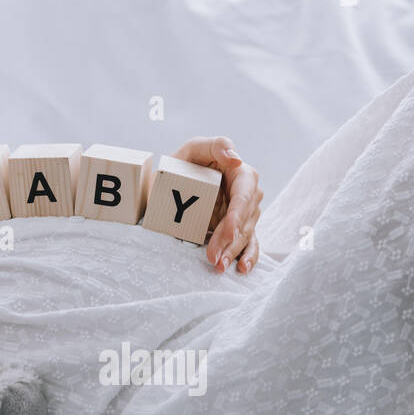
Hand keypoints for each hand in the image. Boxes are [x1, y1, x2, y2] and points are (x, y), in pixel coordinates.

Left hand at [171, 135, 262, 273]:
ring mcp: (243, 212)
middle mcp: (247, 193)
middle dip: (231, 240)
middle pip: (245, 219)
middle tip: (214, 256)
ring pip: (245, 234)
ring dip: (234, 252)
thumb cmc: (183, 163)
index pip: (245, 194)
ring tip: (219, 266)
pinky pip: (248, 243)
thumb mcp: (194, 148)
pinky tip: (241, 268)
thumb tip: (236, 159)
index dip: (238, 214)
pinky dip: (247, 256)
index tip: (228, 231)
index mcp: (240, 173)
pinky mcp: (238, 228)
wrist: (165, 186)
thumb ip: (216, 146)